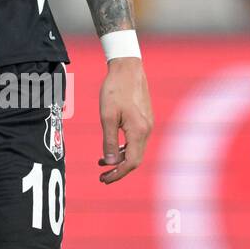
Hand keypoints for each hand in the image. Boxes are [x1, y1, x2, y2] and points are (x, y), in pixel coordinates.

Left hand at [98, 57, 152, 183]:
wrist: (127, 68)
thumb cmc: (114, 90)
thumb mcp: (106, 116)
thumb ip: (108, 141)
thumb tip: (109, 163)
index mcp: (138, 131)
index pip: (131, 162)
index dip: (118, 174)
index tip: (104, 180)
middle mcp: (147, 130)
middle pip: (135, 159)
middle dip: (119, 170)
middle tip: (102, 177)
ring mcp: (147, 125)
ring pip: (135, 150)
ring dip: (120, 159)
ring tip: (102, 164)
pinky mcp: (144, 119)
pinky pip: (136, 140)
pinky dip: (124, 148)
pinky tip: (111, 148)